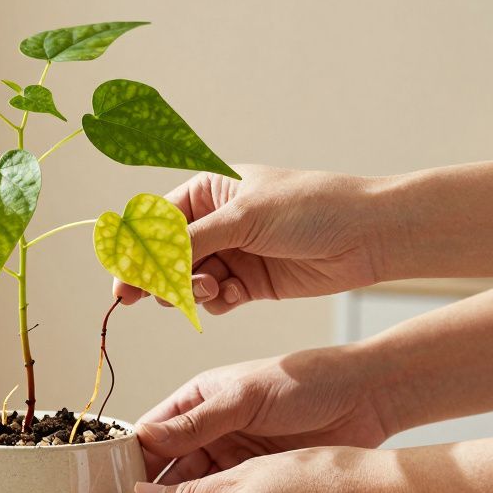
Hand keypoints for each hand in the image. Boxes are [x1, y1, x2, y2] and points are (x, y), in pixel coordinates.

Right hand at [115, 165, 382, 314]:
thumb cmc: (311, 208)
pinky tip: (236, 296)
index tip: (124, 283)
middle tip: (151, 299)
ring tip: (213, 290)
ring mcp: (233, 252)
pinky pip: (216, 299)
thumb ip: (189, 241)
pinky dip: (218, 302)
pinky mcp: (250, 281)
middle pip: (166, 255)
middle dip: (160, 277)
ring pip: (188, 280)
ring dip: (192, 291)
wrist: (368, 235)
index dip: (136, 252)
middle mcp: (217, 220)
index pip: (155, 222)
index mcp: (209, 189)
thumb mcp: (243, 218)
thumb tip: (141, 260)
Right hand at [137, 346, 393, 492]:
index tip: (105, 492)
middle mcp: (206, 434)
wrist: (366, 398)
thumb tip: (143, 440)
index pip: (149, 436)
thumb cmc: (305, 381)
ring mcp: (231, 462)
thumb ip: (197, 423)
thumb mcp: (245, 397)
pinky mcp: (255, 486)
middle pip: (163, 472)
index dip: (126, 463)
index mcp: (196, 402)